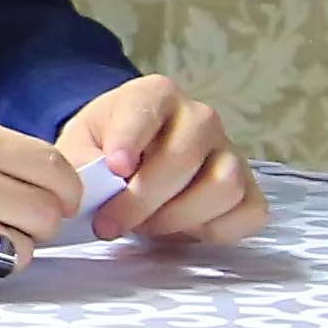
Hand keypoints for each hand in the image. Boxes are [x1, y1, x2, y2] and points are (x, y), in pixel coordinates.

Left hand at [64, 74, 264, 247]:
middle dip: (143, 200)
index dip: (130, 139)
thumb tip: (93, 189)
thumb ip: (81, 164)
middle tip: (110, 224)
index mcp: (154, 96)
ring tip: (146, 226)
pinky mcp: (249, 188)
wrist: (132, 164)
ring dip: (178, 218)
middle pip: (183, 157)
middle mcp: (200, 118)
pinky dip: (215, 231)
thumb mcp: (78, 148)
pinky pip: (248, 213)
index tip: (114, 168)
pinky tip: (182, 230)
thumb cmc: (104, 151)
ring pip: (223, 186)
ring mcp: (230, 152)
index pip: (146, 110)